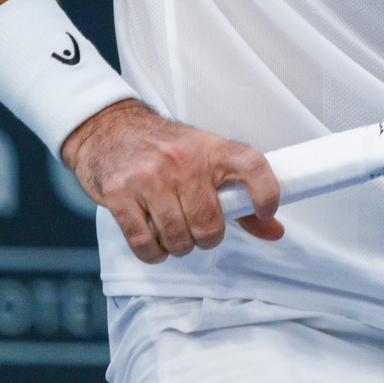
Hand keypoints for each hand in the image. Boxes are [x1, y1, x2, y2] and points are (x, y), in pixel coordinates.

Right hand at [59, 99, 282, 262]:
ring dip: (178, 246)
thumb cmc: (163, 148)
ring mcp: (149, 176)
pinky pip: (144, 244)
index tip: (266, 210)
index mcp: (211, 148)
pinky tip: (154, 240)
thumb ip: (239, 197)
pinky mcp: (119, 193)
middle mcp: (182, 159)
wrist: (110, 129)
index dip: (266, 192)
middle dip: (206, 238)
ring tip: (173, 231)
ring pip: (178, 238)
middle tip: (198, 229)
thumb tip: (274, 229)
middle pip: (209, 224)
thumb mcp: (205, 159)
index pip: (251, 164)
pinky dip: (153, 253)